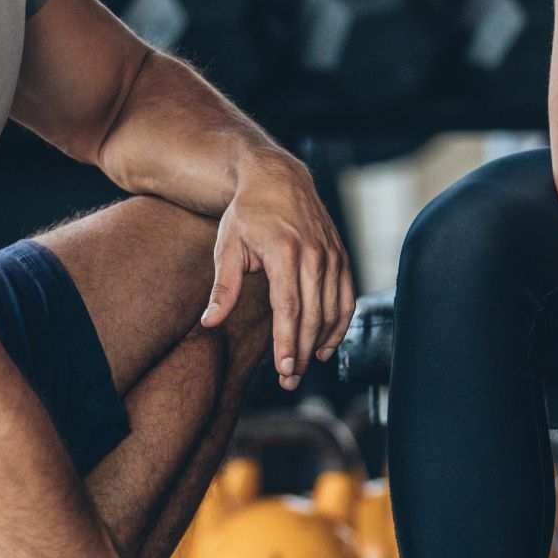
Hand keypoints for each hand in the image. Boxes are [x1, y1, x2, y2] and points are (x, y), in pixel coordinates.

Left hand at [199, 150, 355, 389]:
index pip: (289, 307)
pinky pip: (347, 297)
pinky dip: (341, 323)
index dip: (289, 342)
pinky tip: (327, 344)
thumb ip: (223, 288)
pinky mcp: (341, 255)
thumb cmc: (248, 212)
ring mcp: (331, 254)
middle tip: (291, 379)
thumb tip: (209, 322)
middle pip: (313, 314)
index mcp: (285, 252)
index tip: (285, 369)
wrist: (278, 177)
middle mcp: (314, 254)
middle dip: (304, 351)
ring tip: (306, 366)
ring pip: (334, 309)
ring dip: (322, 342)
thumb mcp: (227, 246)